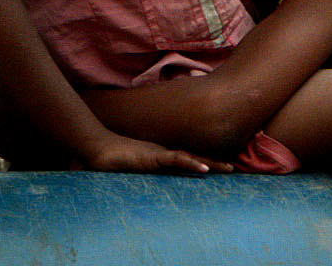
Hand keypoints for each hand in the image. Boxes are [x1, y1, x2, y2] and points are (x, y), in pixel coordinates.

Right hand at [79, 133, 228, 174]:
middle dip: (214, 163)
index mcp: (160, 158)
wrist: (98, 149)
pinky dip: (191, 163)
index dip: (202, 163)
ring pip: (190, 157)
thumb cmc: (111, 161)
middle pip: (193, 157)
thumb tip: (142, 183)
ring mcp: (159, 154)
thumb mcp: (130, 171)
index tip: (219, 168)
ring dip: (210, 163)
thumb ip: (139, 175)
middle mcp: (163, 154)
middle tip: (234, 169)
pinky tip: (205, 168)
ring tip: (228, 168)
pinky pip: (176, 160)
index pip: (185, 160)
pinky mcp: (153, 157)